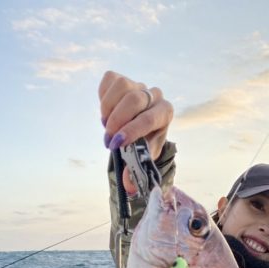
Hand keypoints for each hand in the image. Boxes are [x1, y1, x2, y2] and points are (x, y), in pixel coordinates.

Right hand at [99, 71, 173, 193]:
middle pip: (134, 99)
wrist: (138, 131)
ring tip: (106, 126)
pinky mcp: (122, 80)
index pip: (149, 118)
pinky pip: (110, 80)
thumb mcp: (143, 159)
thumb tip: (128, 187)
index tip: (115, 144)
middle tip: (108, 140)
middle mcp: (155, 96)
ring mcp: (138, 85)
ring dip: (108, 108)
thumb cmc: (143, 145)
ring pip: (122, 86)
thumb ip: (136, 172)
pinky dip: (103, 96)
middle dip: (117, 121)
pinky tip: (106, 112)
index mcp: (165, 113)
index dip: (131, 131)